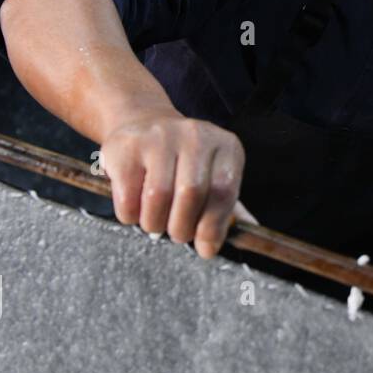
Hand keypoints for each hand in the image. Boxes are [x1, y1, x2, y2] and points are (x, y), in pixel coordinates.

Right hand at [100, 110, 246, 258]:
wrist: (144, 124)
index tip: (205, 247)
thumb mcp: (214, 176)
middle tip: (178, 235)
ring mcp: (159, 137)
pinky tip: (135, 211)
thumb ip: (228, 206)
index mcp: (225, 146)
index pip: (224, 190)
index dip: (214, 225)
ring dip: (155, 223)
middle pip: (191, 193)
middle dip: (183, 227)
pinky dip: (130, 215)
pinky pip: (128, 196)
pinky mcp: (126, 147)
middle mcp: (195, 135)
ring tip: (156, 224)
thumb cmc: (185, 162)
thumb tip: (247, 236)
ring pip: (158, 196)